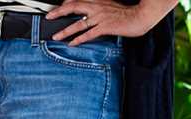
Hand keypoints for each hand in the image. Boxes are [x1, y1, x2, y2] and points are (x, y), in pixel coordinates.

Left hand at [46, 0, 162, 44]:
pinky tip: (71, 43)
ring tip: (56, 36)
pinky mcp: (105, 27)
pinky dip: (78, 39)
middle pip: (74, 7)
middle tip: (49, 17)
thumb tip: (85, 16)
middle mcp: (97, 7)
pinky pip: (89, 34)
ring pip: (78, 23)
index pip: (77, 1)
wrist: (141, 16)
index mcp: (98, 1)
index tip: (57, 10)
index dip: (65, 5)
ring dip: (65, 31)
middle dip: (59, 12)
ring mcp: (101, 17)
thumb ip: (97, 10)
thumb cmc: (127, 13)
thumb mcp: (109, 7)